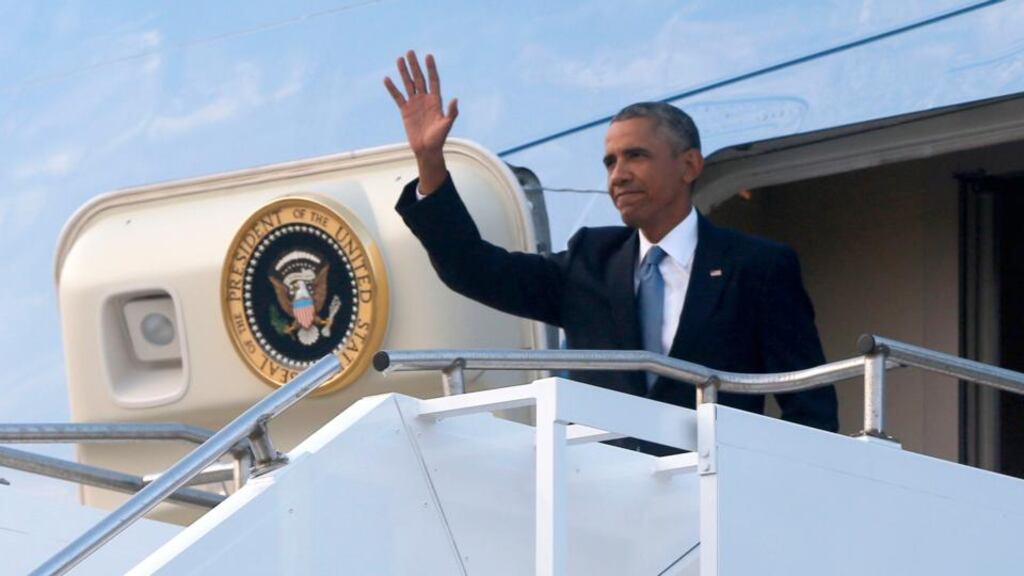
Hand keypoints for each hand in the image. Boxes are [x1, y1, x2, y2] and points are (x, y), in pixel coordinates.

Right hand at [384, 50, 458, 193]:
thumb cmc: (439, 139)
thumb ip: (451, 112)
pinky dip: (392, 89)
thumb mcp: (447, 125)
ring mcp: (414, 104)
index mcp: (436, 100)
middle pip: (419, 78)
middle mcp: (425, 99)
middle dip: (415, 65)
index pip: (434, 80)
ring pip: (408, 84)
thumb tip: (455, 99)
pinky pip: (398, 97)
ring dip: (404, 72)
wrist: (427, 150)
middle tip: (410, 52)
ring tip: (399, 59)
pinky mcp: (405, 110)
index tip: (428, 56)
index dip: (431, 68)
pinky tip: (387, 79)